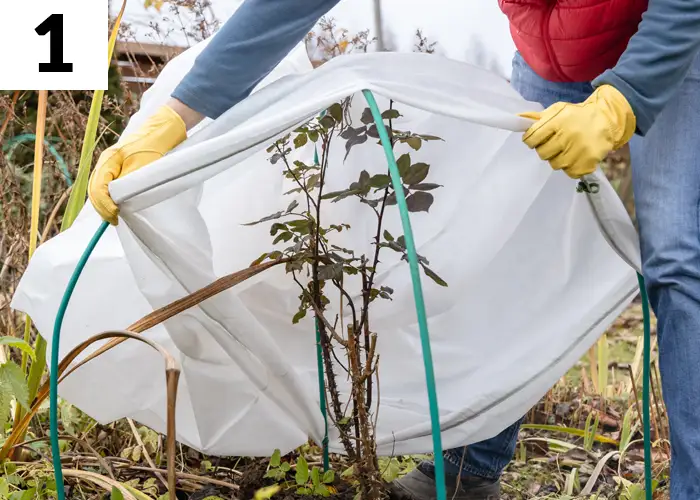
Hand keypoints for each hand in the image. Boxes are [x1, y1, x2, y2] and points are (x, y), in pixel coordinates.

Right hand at [88, 105, 187, 224]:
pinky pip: (106, 186)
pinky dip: (108, 198)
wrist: (161, 131)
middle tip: (114, 220)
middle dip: (102, 207)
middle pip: (95, 189)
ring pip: (99, 188)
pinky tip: (116, 207)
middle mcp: (105, 163)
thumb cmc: (153, 146)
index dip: (105, 204)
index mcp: (108, 160)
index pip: (98, 187)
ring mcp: (110, 165)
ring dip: (104, 204)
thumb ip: (128, 182)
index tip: (116, 214)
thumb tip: (117, 201)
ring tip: (113, 216)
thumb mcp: (141, 165)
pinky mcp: (118, 168)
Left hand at [519, 84, 635, 177]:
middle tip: (554, 144)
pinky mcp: (589, 160)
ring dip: (558, 158)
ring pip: (555, 164)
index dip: (531, 140)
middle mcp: (568, 135)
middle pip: (542, 153)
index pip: (532, 137)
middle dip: (545, 149)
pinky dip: (571, 167)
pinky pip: (570, 172)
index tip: (536, 139)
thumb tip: (518, 118)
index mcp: (558, 121)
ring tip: (566, 149)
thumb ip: (537, 117)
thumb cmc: (577, 116)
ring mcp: (579, 149)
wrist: (607, 118)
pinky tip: (576, 157)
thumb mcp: (558, 110)